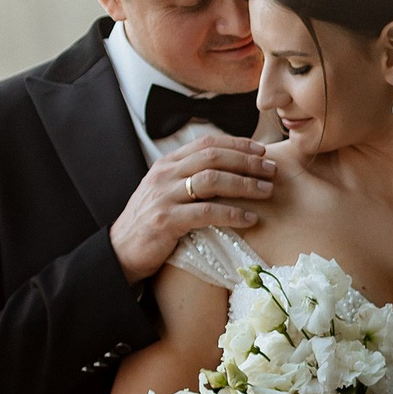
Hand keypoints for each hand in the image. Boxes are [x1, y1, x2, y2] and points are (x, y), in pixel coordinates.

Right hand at [110, 138, 276, 282]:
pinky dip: (232, 214)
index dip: (237, 144)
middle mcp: (164, 175)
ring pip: (212, 180)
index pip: (206, 143)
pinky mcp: (165, 221)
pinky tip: (250, 218)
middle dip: (247, 162)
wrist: (121, 250)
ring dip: (244, 184)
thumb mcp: (168, 191)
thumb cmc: (153, 221)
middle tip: (271, 169)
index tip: (261, 150)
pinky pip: (205, 212)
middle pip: (213, 157)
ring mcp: (164, 196)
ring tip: (267, 191)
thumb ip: (191, 177)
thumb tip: (231, 169)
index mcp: (167, 164)